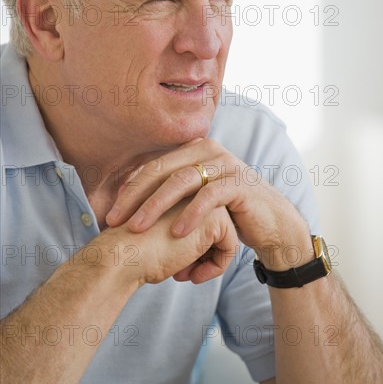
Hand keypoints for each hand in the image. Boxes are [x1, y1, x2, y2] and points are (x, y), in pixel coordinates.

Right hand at [95, 197, 237, 284]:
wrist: (122, 254)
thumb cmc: (134, 248)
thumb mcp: (160, 231)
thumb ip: (180, 225)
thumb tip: (208, 243)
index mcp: (179, 187)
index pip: (200, 220)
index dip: (190, 247)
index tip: (171, 260)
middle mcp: (195, 187)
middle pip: (215, 227)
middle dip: (201, 254)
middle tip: (178, 271)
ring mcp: (206, 198)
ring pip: (224, 236)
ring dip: (208, 260)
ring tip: (182, 273)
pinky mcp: (216, 216)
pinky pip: (230, 247)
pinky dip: (216, 266)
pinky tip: (192, 276)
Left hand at [106, 138, 310, 268]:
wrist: (270, 223)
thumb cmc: (226, 212)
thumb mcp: (195, 198)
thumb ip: (170, 192)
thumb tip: (128, 198)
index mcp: (194, 150)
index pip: (154, 166)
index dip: (130, 189)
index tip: (111, 213)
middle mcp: (209, 150)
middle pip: (163, 170)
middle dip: (136, 197)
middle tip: (116, 221)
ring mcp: (226, 164)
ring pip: (182, 181)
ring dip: (156, 206)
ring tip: (138, 229)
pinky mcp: (240, 183)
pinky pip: (210, 196)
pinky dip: (191, 214)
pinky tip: (177, 232)